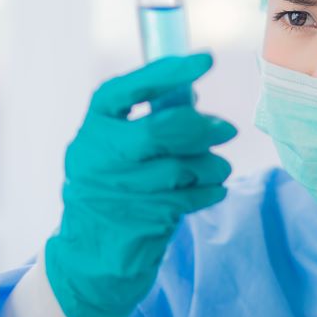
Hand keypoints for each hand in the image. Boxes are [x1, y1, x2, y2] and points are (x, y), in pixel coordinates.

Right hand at [43, 52, 236, 316]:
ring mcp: (119, 190)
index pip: (128, 88)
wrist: (88, 257)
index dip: (168, 71)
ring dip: (212, 165)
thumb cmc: (109, 191)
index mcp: (93, 128)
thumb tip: (191, 95)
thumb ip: (147, 122)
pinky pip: (190, 196)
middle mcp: (99, 155)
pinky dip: (210, 190)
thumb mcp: (114, 150)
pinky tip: (214, 189)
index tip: (207, 59)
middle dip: (204, 127)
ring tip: (220, 167)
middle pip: (163, 130)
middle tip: (228, 129)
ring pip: (183, 166)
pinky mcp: (141, 219)